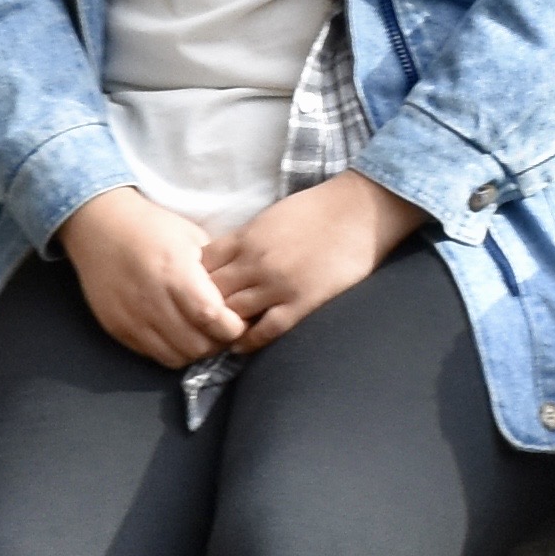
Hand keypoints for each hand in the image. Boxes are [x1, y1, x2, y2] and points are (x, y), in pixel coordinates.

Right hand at [66, 183, 245, 368]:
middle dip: (217, 342)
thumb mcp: (191, 238)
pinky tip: (177, 333)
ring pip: (176, 357)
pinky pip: (153, 355)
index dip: (233, 326)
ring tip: (200, 333)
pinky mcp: (118, 329)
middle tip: (222, 330)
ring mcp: (132, 319)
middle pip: (197, 345)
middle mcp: (152, 301)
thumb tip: (238, 299)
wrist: (99, 228)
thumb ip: (214, 271)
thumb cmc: (152, 228)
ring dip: (195, 350)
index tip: (239, 319)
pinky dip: (171, 350)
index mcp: (175, 273)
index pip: (212, 317)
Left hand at [207, 172, 429, 353]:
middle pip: (212, 293)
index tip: (194, 292)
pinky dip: (249, 341)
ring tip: (217, 337)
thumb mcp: (271, 216)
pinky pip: (266, 330)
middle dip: (203, 307)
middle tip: (199, 321)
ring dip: (224, 326)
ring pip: (233, 314)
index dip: (194, 281)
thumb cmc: (318, 209)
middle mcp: (255, 262)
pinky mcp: (301, 302)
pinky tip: (241, 346)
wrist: (360, 211)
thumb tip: (227, 258)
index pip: (203, 266)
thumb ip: (247, 238)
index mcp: (247, 238)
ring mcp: (277, 284)